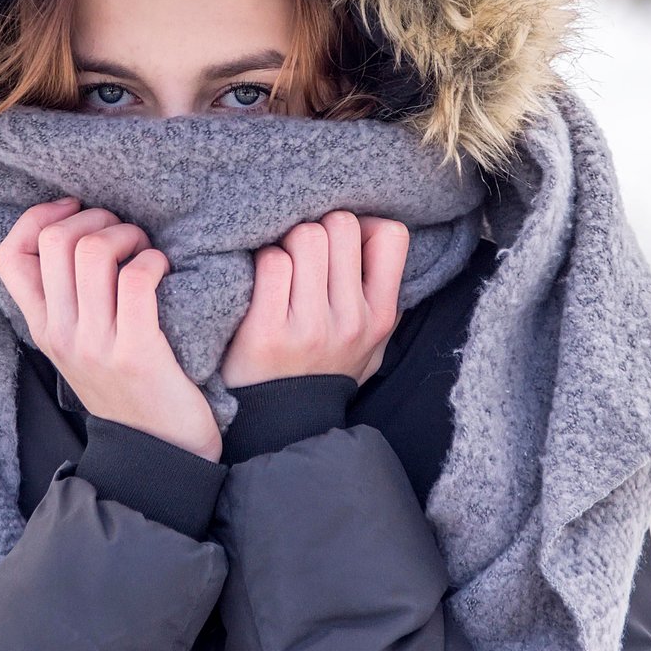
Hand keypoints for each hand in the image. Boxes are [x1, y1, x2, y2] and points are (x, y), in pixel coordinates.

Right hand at [0, 196, 223, 461]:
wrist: (159, 453)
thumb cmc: (128, 388)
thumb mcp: (79, 346)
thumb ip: (66, 299)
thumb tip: (67, 234)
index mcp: (42, 327)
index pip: (8, 255)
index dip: (38, 217)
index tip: (74, 211)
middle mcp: (60, 334)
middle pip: (55, 241)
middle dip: (94, 218)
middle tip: (123, 232)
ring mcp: (95, 345)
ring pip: (93, 252)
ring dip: (128, 235)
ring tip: (144, 249)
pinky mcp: (136, 352)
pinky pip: (137, 279)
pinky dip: (153, 261)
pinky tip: (164, 270)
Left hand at [218, 210, 409, 388]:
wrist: (282, 425)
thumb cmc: (322, 370)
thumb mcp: (370, 342)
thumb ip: (378, 293)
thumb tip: (371, 228)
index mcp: (380, 316)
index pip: (391, 235)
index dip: (363, 225)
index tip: (342, 243)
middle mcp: (351, 320)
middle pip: (340, 225)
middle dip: (316, 228)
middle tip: (301, 253)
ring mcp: (311, 327)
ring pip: (305, 236)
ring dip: (285, 243)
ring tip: (280, 269)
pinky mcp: (268, 331)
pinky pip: (272, 262)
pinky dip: (260, 262)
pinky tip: (258, 283)